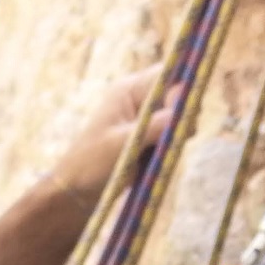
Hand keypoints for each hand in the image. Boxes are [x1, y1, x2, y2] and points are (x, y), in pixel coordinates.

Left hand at [46, 66, 177, 211]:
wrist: (79, 190)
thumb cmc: (92, 162)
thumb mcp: (124, 143)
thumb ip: (154, 126)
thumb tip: (184, 109)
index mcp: (128, 90)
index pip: (166, 74)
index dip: (182, 87)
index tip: (185, 110)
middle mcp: (139, 99)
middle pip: (177, 93)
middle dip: (184, 111)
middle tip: (181, 134)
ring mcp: (146, 117)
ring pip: (179, 115)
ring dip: (180, 130)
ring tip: (166, 149)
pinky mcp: (151, 136)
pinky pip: (174, 133)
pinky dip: (175, 143)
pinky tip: (164, 156)